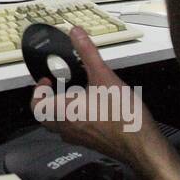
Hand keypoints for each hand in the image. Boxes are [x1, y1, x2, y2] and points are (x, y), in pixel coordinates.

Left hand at [30, 26, 157, 166]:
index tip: (46, 81)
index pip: (36, 106)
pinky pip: (74, 132)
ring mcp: (79, 138)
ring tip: (72, 96)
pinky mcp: (92, 144)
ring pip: (58, 126)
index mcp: (64, 112)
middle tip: (55, 88)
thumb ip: (87, 53)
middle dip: (46, 102)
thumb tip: (76, 33)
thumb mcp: (104, 76)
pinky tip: (91, 110)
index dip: (37, 92)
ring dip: (58, 112)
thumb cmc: (122, 115)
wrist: (142, 146)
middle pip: (44, 117)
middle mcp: (67, 128)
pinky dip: (73, 120)